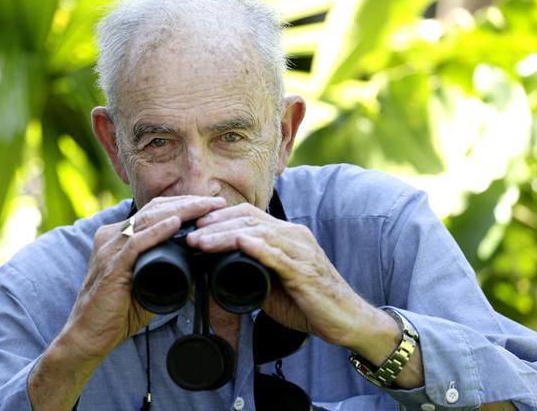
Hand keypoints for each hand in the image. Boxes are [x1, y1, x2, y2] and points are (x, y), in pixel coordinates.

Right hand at [58, 195, 226, 360]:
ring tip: (206, 207)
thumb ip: (167, 270)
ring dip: (181, 211)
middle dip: (188, 203)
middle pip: (154, 209)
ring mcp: (110, 249)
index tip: (210, 205)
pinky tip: (176, 223)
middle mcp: (111, 237)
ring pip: (148, 220)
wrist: (88, 336)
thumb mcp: (147, 284)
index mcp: (118, 237)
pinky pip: (136, 243)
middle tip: (216, 202)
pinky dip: (158, 232)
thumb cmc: (118, 312)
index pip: (154, 210)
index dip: (183, 204)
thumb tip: (201, 263)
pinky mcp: (111, 267)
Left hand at [187, 203, 376, 348]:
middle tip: (190, 235)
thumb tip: (218, 274)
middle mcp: (294, 236)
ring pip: (258, 234)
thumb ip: (252, 272)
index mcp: (287, 235)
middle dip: (215, 225)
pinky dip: (258, 248)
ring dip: (225, 236)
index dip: (221, 217)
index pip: (249, 215)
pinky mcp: (305, 272)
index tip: (197, 226)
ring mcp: (301, 252)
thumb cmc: (311, 302)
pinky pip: (278, 256)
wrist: (347, 321)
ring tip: (201, 242)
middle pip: (249, 220)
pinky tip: (241, 244)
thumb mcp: (275, 284)